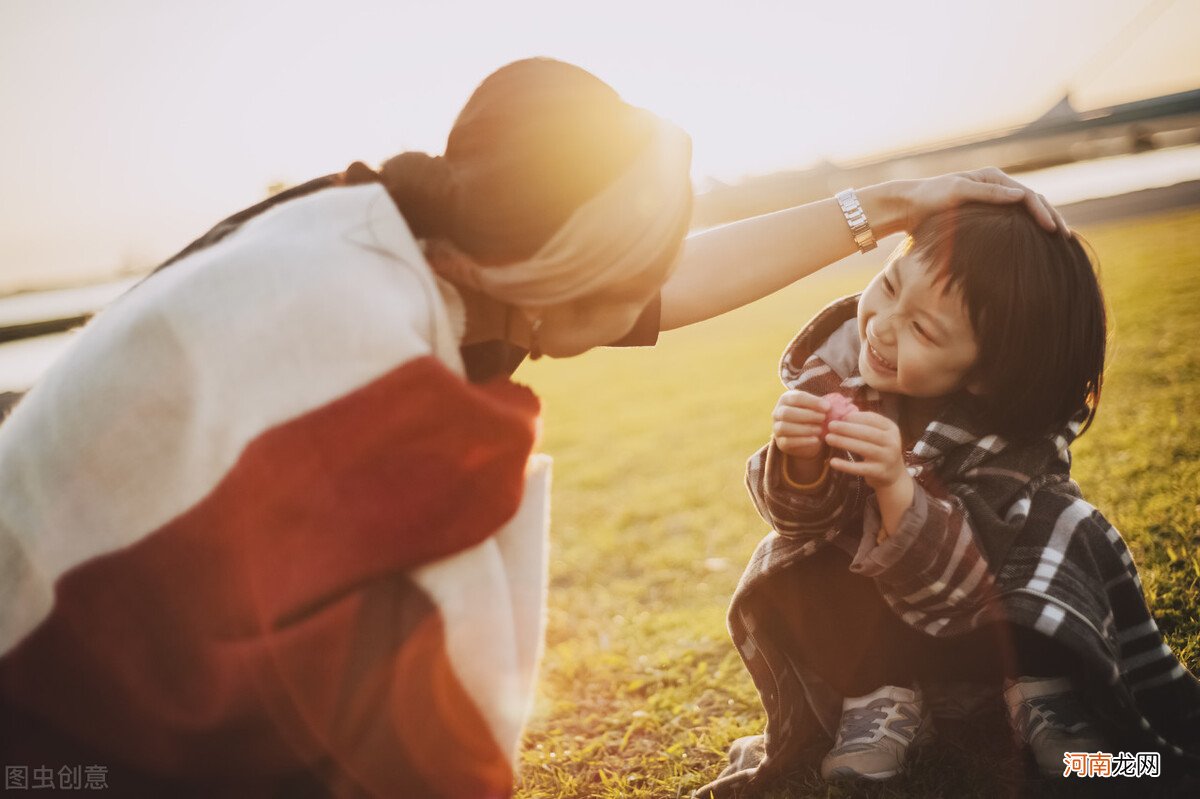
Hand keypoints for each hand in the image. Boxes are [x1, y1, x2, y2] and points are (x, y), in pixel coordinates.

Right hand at [772, 389, 829, 459]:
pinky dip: (803, 441)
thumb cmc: (813, 418)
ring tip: (820, 429)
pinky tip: (816, 440)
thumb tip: (846, 402)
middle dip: (807, 415)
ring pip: (784, 427)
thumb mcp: (817, 409)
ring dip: (804, 428)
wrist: (806, 438)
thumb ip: (825, 405)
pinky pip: (788, 441)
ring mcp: (776, 428)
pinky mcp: (780, 443)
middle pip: (787, 412)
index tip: (827, 407)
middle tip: (823, 418)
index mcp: (786, 399)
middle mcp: (778, 412)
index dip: (812, 402)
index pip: (796, 397)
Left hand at [824, 411, 907, 491]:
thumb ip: (863, 424)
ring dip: (844, 442)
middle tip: (830, 425)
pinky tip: (832, 461)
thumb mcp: (877, 434)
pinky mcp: (880, 472)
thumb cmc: (878, 448)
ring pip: (864, 449)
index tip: (841, 417)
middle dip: (847, 428)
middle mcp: (892, 442)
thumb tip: (842, 414)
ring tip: (828, 438)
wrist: (892, 474)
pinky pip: (860, 468)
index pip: (874, 419)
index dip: (856, 417)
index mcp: (891, 429)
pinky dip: (846, 465)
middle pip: (868, 433)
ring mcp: (888, 458)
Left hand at [863, 168, 1067, 238]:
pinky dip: (1026, 229)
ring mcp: (989, 198)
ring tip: (1058, 241)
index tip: (1054, 231)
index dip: (1043, 212)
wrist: (907, 206)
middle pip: (1031, 201)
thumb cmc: (929, 200)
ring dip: (1042, 223)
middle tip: (1067, 238)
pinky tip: (1035, 243)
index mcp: (992, 177)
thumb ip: (988, 193)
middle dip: (1050, 217)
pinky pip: (1011, 219)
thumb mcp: (957, 193)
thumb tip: (1020, 196)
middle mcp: (994, 184)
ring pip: (1024, 210)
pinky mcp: (983, 212)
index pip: (1027, 195)